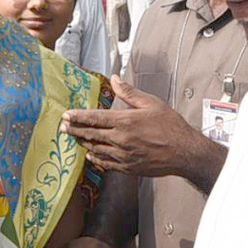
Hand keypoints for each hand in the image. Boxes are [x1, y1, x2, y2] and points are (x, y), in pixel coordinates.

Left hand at [62, 75, 224, 188]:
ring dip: (83, 143)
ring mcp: (124, 156)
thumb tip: (115, 79)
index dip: (78, 117)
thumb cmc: (171, 126)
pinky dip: (96, 158)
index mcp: (125, 122)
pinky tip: (91, 154)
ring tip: (73, 138)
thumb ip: (129, 92)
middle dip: (74, 130)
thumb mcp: (151, 103)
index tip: (66, 115)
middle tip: (62, 127)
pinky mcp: (128, 167)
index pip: (95, 118)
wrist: (185, 152)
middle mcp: (121, 140)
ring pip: (96, 149)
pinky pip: (106, 164)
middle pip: (90, 134)